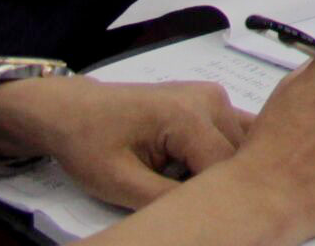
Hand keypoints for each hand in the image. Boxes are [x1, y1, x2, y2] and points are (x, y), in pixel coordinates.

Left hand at [0, 74, 245, 208]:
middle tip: (192, 205)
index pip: (225, 169)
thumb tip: (202, 218)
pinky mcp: (211, 100)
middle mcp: (212, 98)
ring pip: (243, 144)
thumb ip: (167, 201)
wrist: (71, 110)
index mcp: (189, 116)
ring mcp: (214, 95)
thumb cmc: (88, 145)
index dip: (216, 199)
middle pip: (239, 155)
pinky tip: (202, 170)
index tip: (197, 218)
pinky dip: (227, 154)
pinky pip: (234, 131)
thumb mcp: (120, 184)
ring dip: (227, 169)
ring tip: (194, 187)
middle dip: (224, 184)